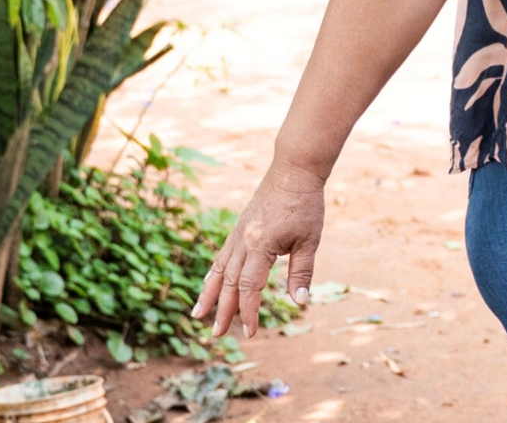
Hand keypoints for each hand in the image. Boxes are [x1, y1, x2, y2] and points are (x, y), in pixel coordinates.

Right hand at [191, 160, 324, 339]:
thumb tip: (300, 302)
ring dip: (208, 294)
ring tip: (197, 315)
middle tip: (216, 335)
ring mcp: (238, 234)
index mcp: (261, 245)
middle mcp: (243, 241)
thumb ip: (302, 272)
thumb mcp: (310, 240)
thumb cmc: (306, 205)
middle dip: (222, 310)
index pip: (249, 287)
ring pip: (218, 269)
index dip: (249, 312)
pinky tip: (209, 285)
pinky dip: (213, 274)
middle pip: (229, 283)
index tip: (251, 333)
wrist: (294, 171)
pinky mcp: (239, 229)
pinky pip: (221, 256)